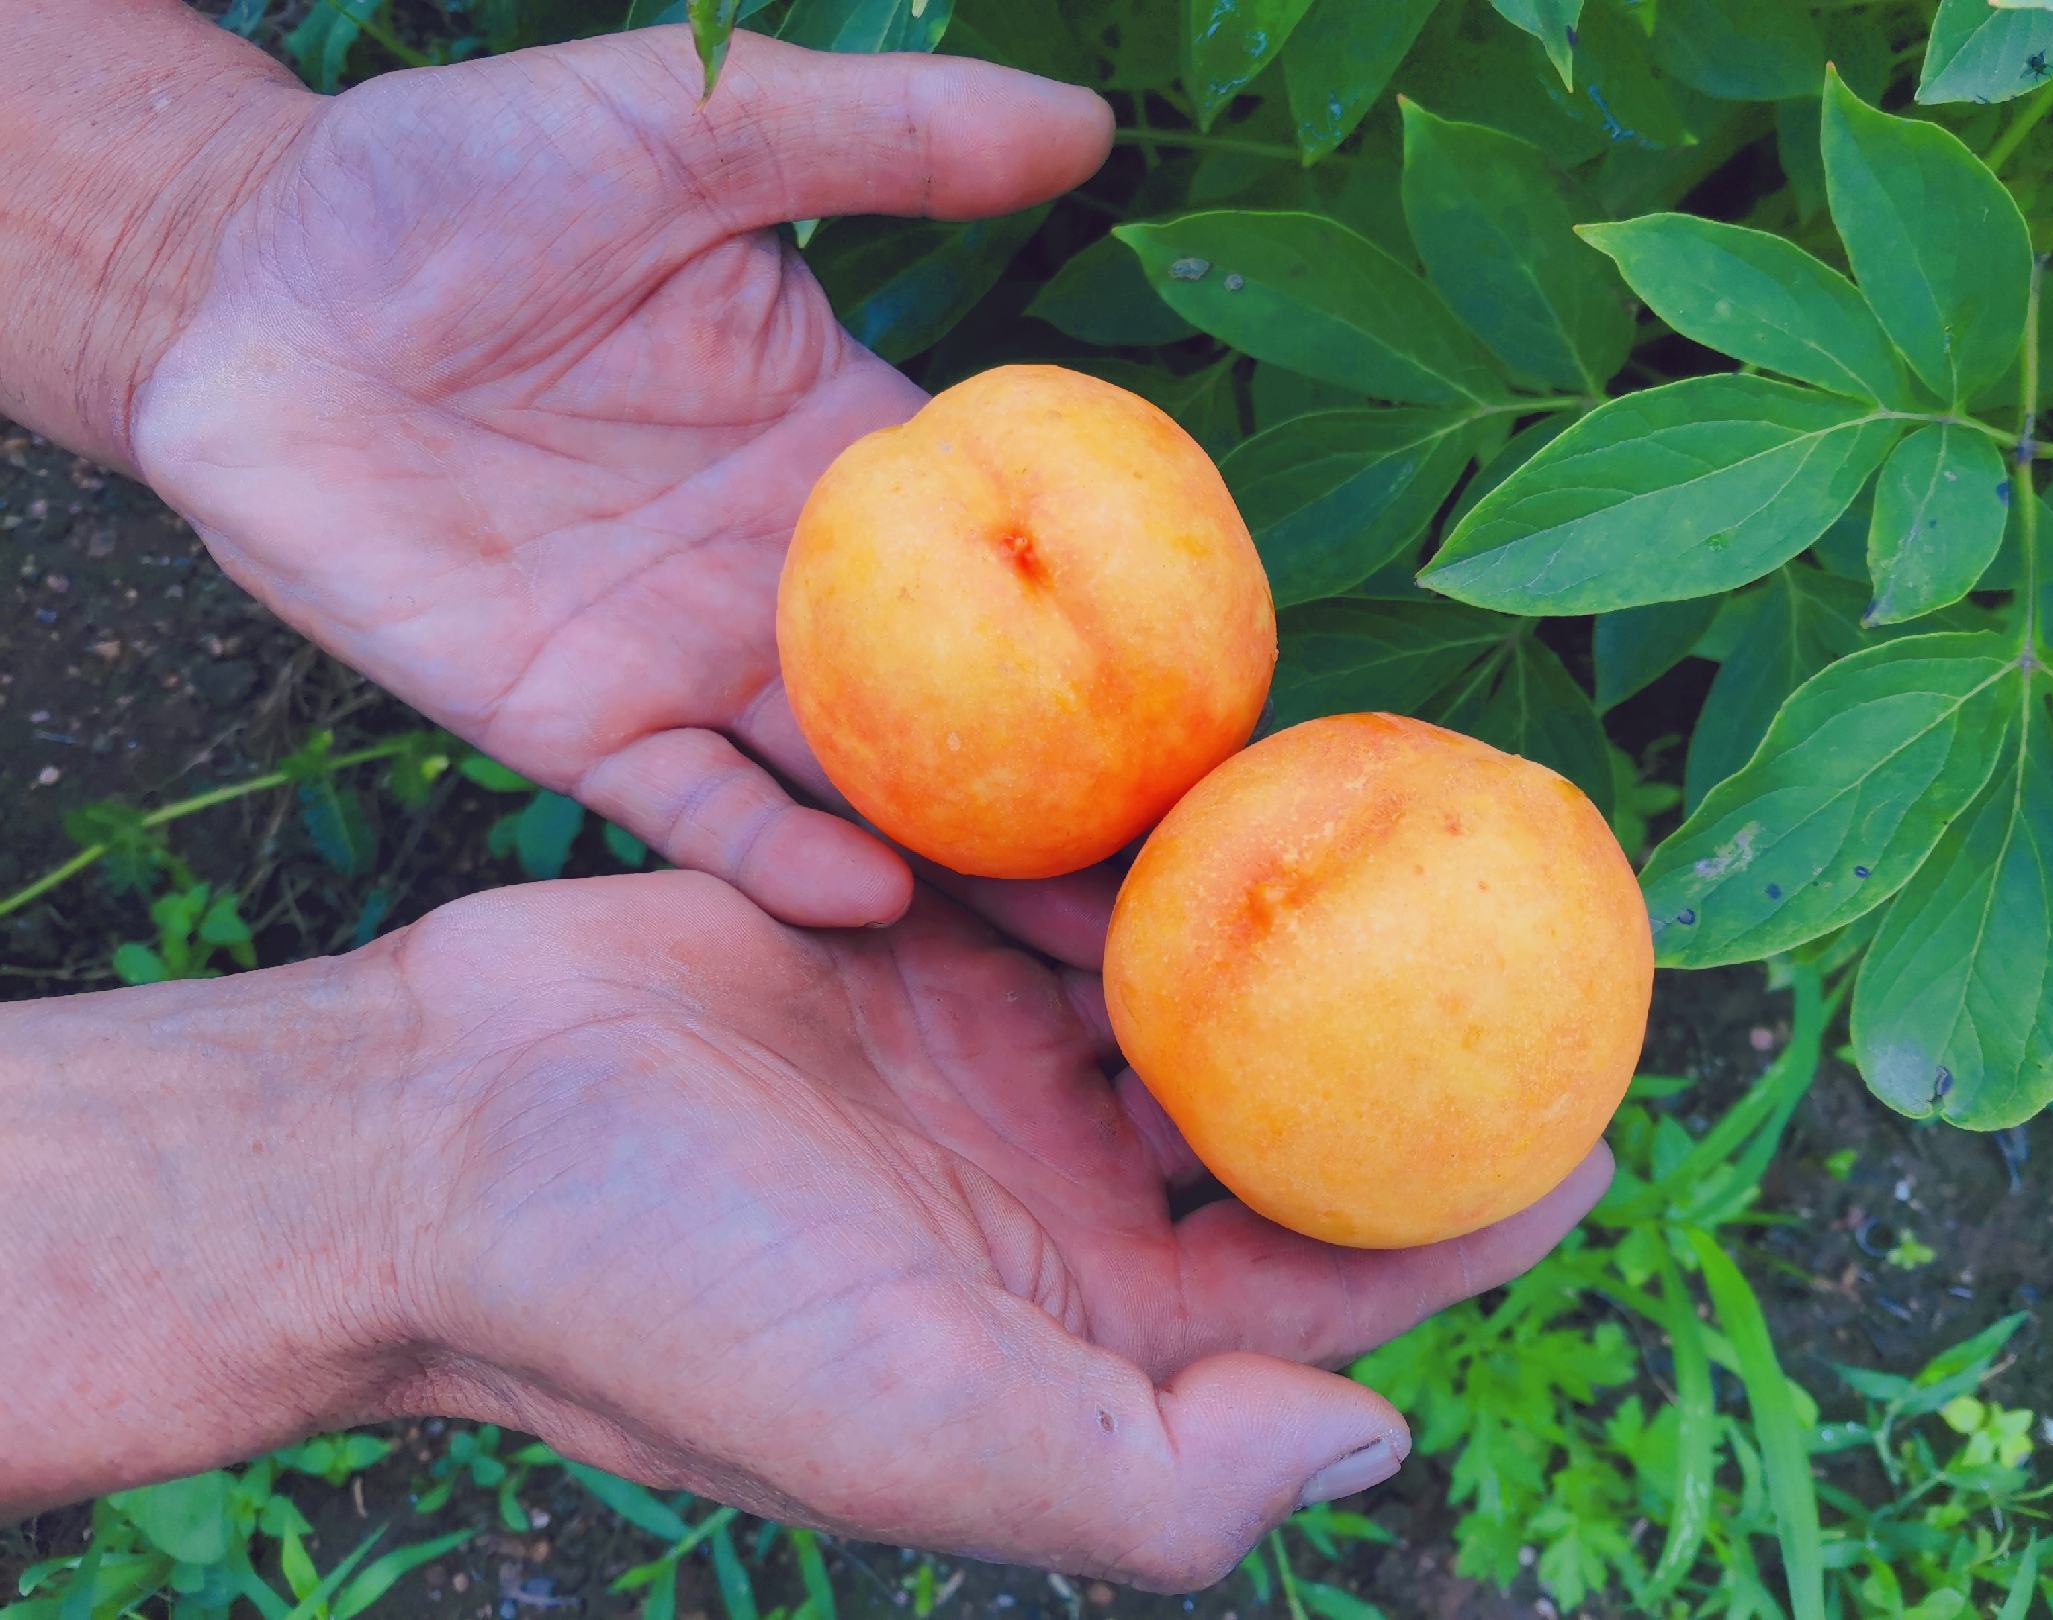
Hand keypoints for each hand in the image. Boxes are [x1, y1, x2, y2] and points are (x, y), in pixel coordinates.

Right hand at [0, 872, 1608, 1585]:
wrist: (436, 1138)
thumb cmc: (667, 1298)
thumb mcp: (921, 1426)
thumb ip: (1158, 1475)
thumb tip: (1380, 1448)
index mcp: (1074, 1335)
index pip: (1323, 1286)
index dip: (1464, 1218)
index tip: (1591, 1122)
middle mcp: (1047, 1202)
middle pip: (1274, 1127)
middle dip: (1398, 1052)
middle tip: (1524, 941)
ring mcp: (979, 1064)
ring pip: (1182, 990)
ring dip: (1280, 926)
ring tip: (1398, 827)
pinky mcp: (909, 943)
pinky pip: (1066, 886)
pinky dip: (1146, 847)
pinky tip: (1232, 772)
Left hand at [127, 29, 1117, 956]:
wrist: (246, 285)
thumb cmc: (460, 181)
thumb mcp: (686, 126)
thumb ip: (881, 139)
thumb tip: (1090, 126)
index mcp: (850, 453)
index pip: (1027, 555)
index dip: (1133, 623)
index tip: (1244, 700)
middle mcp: (796, 582)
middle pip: (972, 708)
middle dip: (1084, 796)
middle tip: (1203, 881)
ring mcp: (694, 664)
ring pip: (860, 787)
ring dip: (971, 867)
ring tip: (1087, 944)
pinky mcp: (578, 727)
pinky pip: (695, 812)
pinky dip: (777, 857)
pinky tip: (873, 891)